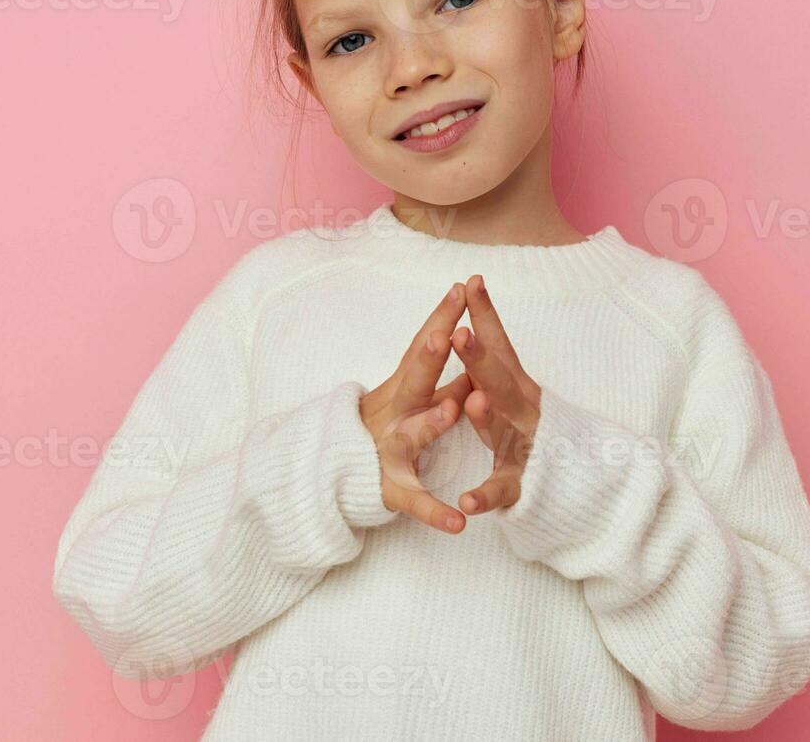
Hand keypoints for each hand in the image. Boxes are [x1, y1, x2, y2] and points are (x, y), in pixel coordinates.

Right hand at [359, 283, 474, 534]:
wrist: (334, 468)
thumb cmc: (386, 422)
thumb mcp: (411, 394)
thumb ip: (444, 374)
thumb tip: (474, 342)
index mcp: (404, 386)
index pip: (424, 345)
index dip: (442, 317)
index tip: (463, 286)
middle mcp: (393, 412)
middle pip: (412, 380)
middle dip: (427, 357)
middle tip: (445, 334)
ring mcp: (389, 450)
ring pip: (411, 436)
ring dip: (430, 423)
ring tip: (451, 412)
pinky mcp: (392, 489)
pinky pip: (415, 502)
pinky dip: (436, 512)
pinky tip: (459, 523)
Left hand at [449, 275, 542, 515]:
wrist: (575, 475)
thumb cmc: (524, 423)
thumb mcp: (508, 387)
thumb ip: (490, 355)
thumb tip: (469, 305)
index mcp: (516, 385)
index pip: (500, 344)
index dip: (485, 314)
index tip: (470, 281)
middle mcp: (524, 409)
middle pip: (501, 381)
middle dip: (480, 358)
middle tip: (459, 334)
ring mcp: (524, 445)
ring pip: (505, 430)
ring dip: (489, 418)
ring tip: (473, 402)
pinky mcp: (520, 484)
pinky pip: (501, 490)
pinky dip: (485, 496)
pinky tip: (466, 502)